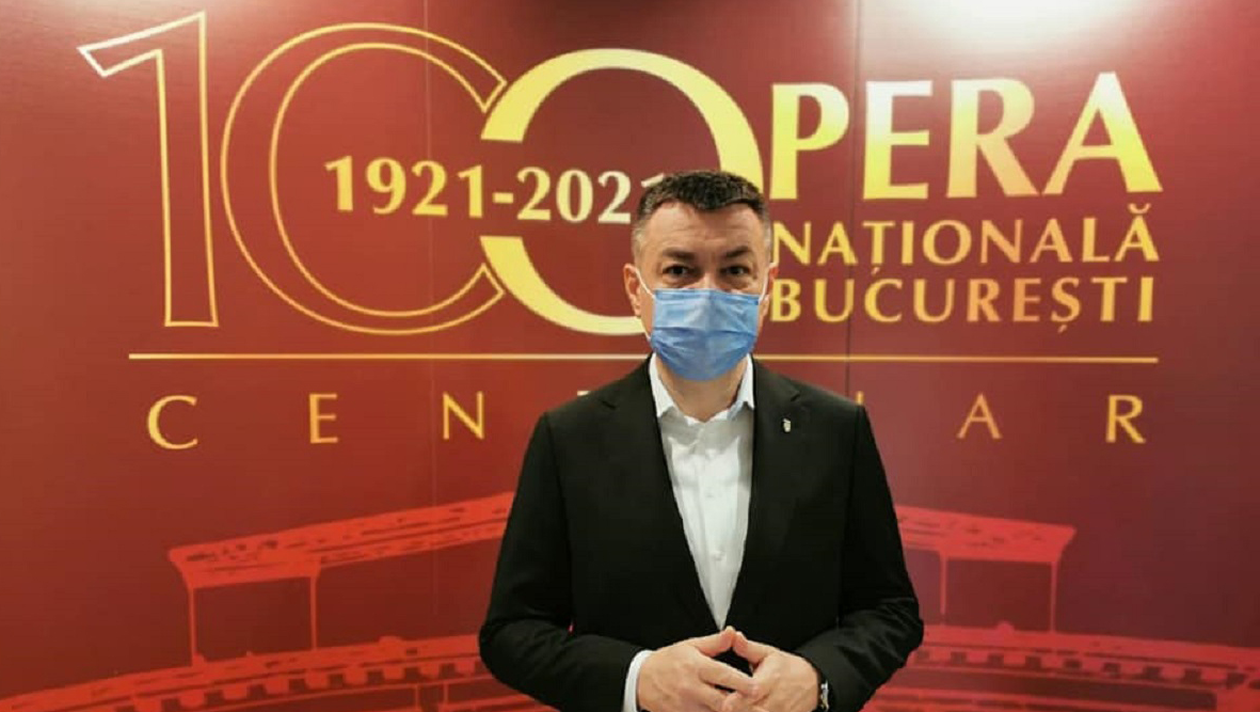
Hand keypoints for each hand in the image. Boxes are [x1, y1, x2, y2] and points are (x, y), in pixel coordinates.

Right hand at [638, 627, 759, 711]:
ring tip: (750, 710)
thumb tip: (733, 633)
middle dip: (741, 706)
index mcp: (696, 667)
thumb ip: (715, 643)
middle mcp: (692, 688)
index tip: (758, 688)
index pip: (722, 675)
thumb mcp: (690, 646)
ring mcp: (687, 706)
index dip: (741, 683)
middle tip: (762, 708)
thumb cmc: (669, 661)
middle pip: (722, 702)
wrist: (641, 680)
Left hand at [721, 631, 819, 711]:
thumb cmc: (786, 667)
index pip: (751, 693)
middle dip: (733, 709)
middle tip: (717, 703)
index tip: (720, 699)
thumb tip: (734, 636)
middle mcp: (775, 701)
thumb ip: (748, 648)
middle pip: (750, 711)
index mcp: (771, 680)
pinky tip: (738, 710)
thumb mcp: (768, 653)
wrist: (811, 683)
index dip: (735, 698)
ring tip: (724, 707)